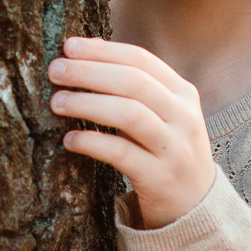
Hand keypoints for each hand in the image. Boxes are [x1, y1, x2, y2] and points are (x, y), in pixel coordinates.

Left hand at [47, 36, 215, 229]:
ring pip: (129, 113)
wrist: (196, 205)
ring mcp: (174, 148)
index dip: (102, 50)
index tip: (68, 46)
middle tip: (55, 70)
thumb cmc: (166, 150)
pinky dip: (92, 142)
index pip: (141, 59)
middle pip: (133, 82)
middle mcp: (183, 117)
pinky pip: (121, 153)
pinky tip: (70, 139)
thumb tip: (88, 50)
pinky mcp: (160, 179)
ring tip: (57, 102)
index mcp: (183, 93)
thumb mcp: (164, 114)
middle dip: (89, 71)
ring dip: (87, 103)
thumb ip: (135, 86)